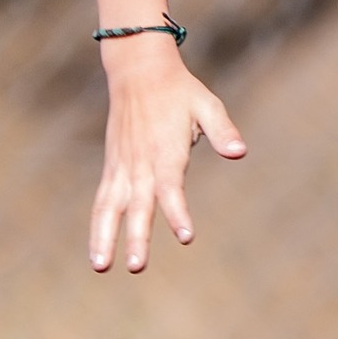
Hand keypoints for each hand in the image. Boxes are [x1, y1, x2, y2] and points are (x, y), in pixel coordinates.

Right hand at [88, 35, 246, 272]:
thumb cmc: (178, 91)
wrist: (137, 71)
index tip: (185, 236)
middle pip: (139, 205)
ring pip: (110, 208)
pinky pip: (102, 201)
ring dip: (105, 237)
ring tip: (102, 267)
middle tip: (137, 266)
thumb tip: (240, 152)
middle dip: (137, 237)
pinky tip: (98, 253)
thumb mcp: (207, 104)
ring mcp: (123, 167)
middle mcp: (140, 163)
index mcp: (165, 150)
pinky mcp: (113, 168)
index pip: (171, 188)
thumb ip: (222, 130)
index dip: (178, 212)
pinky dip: (97, 225)